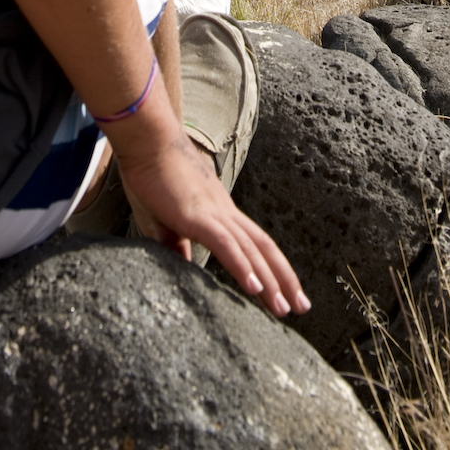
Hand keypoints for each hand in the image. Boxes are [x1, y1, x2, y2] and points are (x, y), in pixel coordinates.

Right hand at [115, 123, 309, 317]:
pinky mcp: (197, 216)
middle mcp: (225, 213)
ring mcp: (214, 213)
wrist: (147, 141)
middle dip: (284, 279)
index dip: (272, 267)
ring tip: (285, 308)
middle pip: (264, 248)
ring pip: (251, 250)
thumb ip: (176, 245)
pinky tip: (254, 288)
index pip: (255, 243)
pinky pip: (226, 244)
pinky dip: (242, 266)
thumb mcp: (165, 219)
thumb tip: (183, 266)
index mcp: (220, 213)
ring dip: (270, 280)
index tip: (286, 291)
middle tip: (302, 307)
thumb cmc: (152, 176)